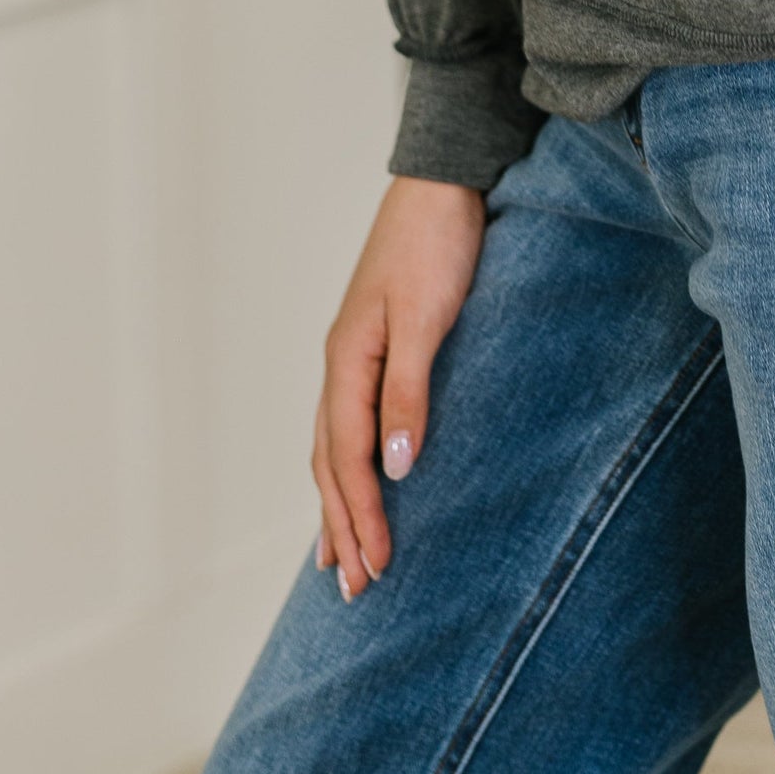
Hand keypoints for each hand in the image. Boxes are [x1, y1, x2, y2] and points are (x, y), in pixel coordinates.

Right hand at [312, 174, 486, 598]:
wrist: (443, 183)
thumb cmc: (436, 244)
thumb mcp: (425, 318)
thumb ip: (408, 391)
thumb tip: (397, 468)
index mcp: (348, 361)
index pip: (349, 459)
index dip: (361, 516)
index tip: (376, 568)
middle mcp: (341, 364)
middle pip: (331, 463)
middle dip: (341, 526)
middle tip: (355, 590)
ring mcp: (353, 356)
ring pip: (334, 448)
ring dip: (338, 505)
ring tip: (339, 559)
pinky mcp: (375, 348)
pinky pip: (351, 424)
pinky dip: (348, 466)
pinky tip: (361, 480)